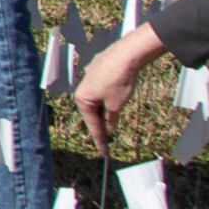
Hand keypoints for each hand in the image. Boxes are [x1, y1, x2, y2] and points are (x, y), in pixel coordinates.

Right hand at [72, 21, 167, 146]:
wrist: (126, 55)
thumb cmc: (118, 81)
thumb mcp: (116, 106)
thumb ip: (111, 119)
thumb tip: (110, 128)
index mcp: (82, 99)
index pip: (92, 125)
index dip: (100, 140)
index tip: (104, 153)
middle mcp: (82, 88)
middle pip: (92, 112)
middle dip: (101, 124)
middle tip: (109, 140)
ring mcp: (90, 77)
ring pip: (97, 100)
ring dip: (106, 110)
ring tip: (115, 120)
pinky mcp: (99, 69)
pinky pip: (101, 89)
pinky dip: (108, 97)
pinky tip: (117, 99)